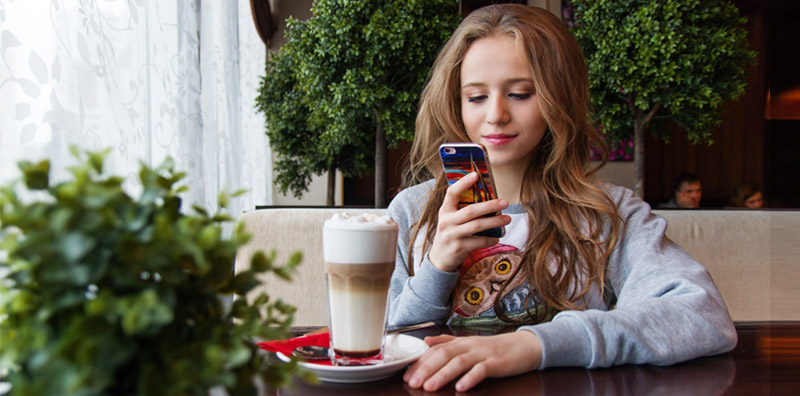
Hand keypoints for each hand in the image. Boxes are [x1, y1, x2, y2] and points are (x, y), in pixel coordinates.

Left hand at [403, 331, 542, 391]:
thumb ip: (448, 342)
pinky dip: (471, 378)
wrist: (525, 346)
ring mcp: (483, 354)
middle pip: (444, 355)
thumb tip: (426, 341)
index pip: (436, 350)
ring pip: (460, 362)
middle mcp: (470, 346)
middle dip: (426, 369)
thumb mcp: (469, 343)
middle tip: (412, 382)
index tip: (406, 374)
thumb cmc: (495, 348)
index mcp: (461, 342)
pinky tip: (461, 387)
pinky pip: (482, 370)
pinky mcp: (497, 363)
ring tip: (430, 387)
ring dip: (443, 375)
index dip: (420, 362)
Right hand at [428, 172, 510, 271]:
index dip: (463, 183)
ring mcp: (452, 236)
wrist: (440, 258)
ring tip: (507, 218)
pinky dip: (490, 239)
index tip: (476, 175)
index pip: (452, 193)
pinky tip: (497, 238)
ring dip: (495, 221)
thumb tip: (487, 196)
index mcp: (444, 211)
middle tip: (504, 202)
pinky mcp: (459, 248)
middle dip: (489, 205)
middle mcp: (446, 222)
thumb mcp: (450, 219)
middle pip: (470, 211)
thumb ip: (462, 209)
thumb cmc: (451, 233)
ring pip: (477, 226)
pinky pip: (479, 242)